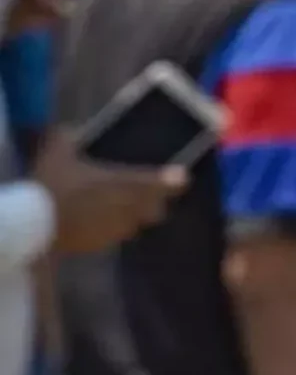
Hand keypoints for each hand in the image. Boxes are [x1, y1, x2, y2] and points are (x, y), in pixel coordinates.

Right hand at [33, 130, 189, 252]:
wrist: (33, 225)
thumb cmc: (50, 185)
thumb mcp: (57, 151)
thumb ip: (68, 136)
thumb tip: (74, 129)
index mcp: (126, 184)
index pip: (164, 184)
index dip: (175, 181)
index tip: (183, 177)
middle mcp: (129, 209)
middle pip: (157, 209)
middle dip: (154, 202)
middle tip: (145, 193)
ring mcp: (117, 230)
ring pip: (137, 224)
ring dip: (133, 216)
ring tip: (119, 207)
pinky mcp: (103, 245)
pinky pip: (117, 236)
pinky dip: (113, 228)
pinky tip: (99, 221)